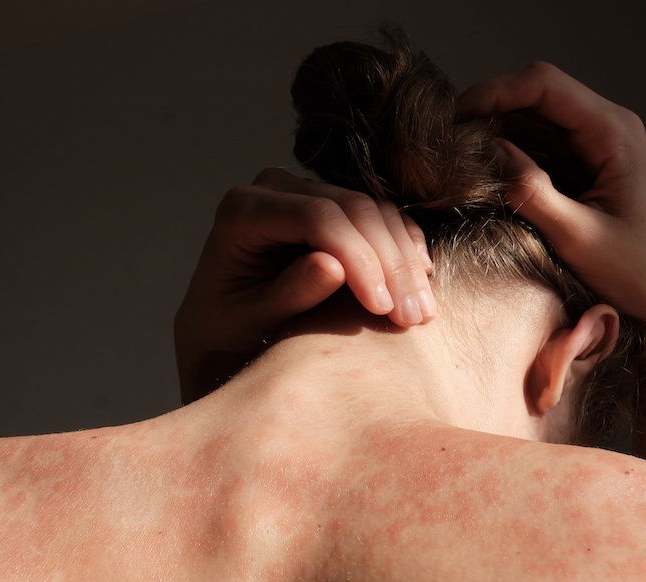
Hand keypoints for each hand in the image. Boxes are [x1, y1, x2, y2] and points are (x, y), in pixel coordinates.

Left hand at [174, 167, 434, 402]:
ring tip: (421, 313)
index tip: (381, 308)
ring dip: (404, 261)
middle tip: (412, 317)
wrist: (223, 328)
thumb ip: (287, 294)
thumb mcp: (249, 323)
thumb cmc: (226, 330)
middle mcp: (276, 188)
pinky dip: (405, 249)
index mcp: (243, 210)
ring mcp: (308, 192)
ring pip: (374, 211)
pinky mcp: (335, 207)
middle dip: (388, 262)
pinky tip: (420, 285)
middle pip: (352, 208)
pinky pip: (382, 218)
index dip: (358, 257)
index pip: (316, 217)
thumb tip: (333, 267)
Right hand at [457, 62, 645, 349]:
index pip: (543, 84)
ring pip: (533, 121)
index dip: (493, 92)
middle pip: (534, 96)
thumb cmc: (639, 274)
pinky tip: (484, 177)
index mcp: (614, 133)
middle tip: (446, 144)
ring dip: (495, 134)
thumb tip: (488, 151)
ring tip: (458, 163)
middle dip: (488, 112)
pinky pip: (540, 147)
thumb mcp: (577, 237)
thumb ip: (531, 192)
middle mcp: (607, 128)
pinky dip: (509, 156)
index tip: (452, 120)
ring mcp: (597, 147)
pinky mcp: (586, 168)